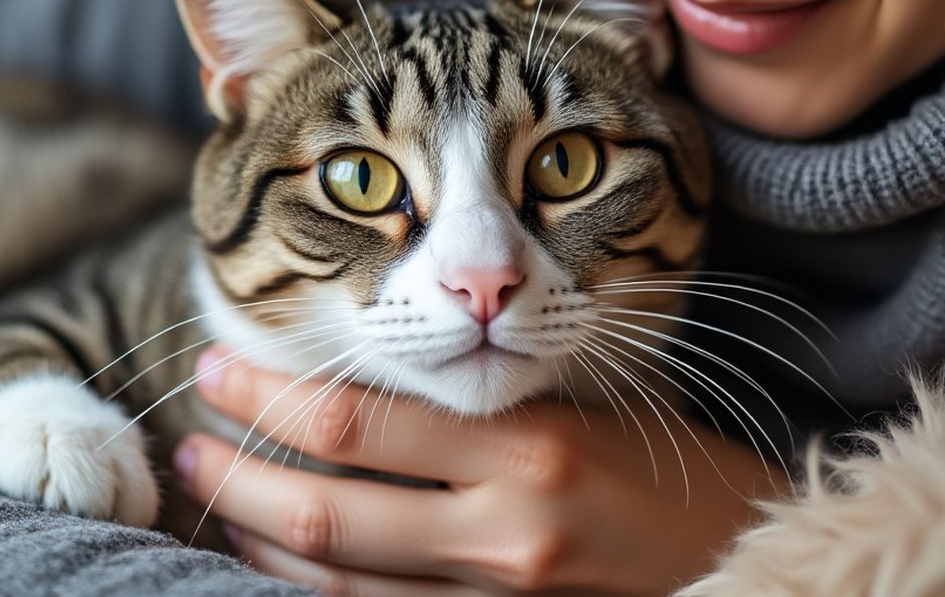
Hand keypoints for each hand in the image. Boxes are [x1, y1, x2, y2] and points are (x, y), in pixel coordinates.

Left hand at [174, 346, 783, 595]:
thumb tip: (366, 386)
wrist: (755, 560)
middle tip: (189, 437)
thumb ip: (479, 405)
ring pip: (340, 586)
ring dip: (261, 541)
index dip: (271, 398)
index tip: (217, 369)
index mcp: (528, 451)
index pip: (361, 423)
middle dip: (239, 474)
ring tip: (215, 496)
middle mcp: (505, 534)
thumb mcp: (586, 409)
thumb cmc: (670, 472)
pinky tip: (279, 566)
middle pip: (330, 513)